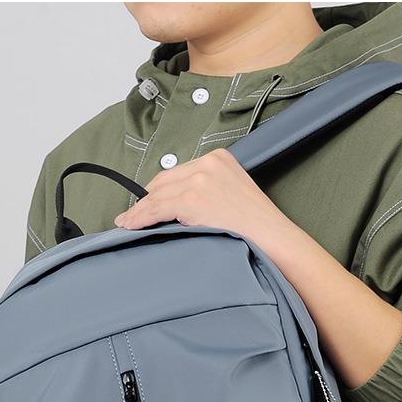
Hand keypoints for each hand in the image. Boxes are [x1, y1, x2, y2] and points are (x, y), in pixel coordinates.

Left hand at [117, 147, 401, 391]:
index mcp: (220, 159)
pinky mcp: (193, 197)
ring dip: (140, 212)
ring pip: (156, 195)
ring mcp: (200, 179)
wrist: (274, 241)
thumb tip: (178, 210)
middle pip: (163, 182)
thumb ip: (209, 195)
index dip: (158, 192)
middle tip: (132, 218)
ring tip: (127, 224)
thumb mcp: (233, 199)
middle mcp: (209, 163)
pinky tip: (130, 225)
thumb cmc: (258, 231)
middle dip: (147, 202)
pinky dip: (140, 218)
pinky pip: (156, 208)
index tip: (145, 205)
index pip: (178, 174)